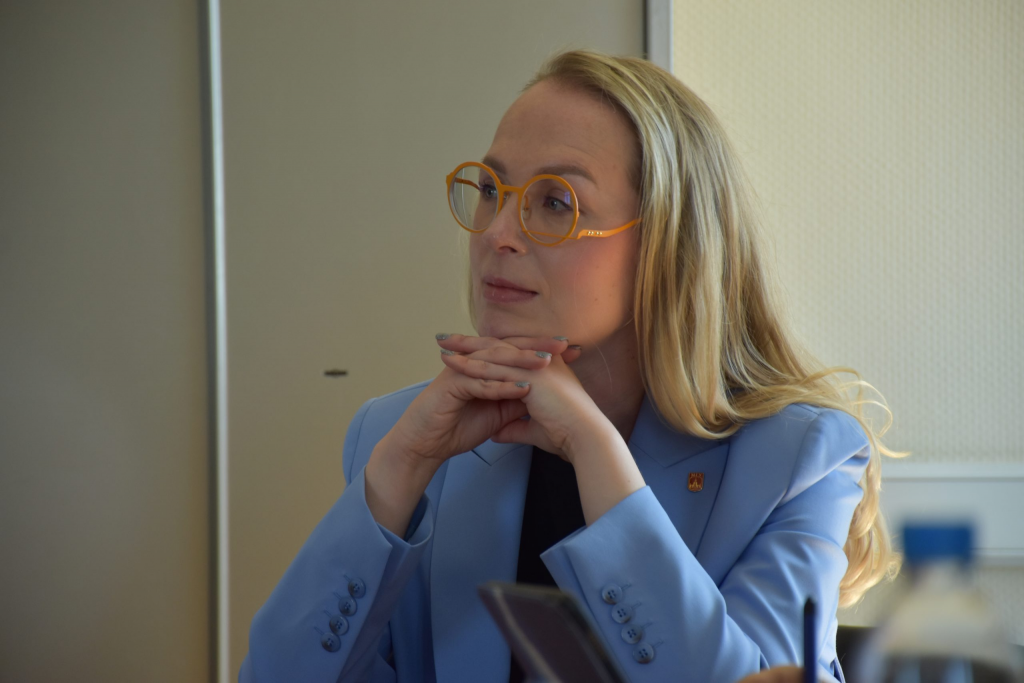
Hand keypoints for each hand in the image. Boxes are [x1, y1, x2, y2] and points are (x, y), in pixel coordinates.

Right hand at [383, 334, 573, 469]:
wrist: (426, 444)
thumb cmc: (457, 427)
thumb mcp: (497, 413)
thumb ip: (515, 400)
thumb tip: (543, 394)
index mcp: (483, 366)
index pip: (516, 351)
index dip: (542, 348)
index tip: (570, 350)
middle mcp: (472, 363)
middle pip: (507, 349)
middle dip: (536, 346)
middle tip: (563, 345)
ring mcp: (460, 371)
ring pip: (495, 362)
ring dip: (521, 361)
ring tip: (546, 363)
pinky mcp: (451, 385)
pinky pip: (480, 384)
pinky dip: (501, 386)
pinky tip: (521, 388)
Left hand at [436, 333, 606, 462]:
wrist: (585, 439)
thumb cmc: (568, 436)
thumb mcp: (536, 429)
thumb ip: (515, 428)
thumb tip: (497, 433)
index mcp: (546, 369)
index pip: (512, 354)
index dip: (488, 351)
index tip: (467, 349)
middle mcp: (540, 361)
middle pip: (500, 347)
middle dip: (472, 342)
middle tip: (448, 337)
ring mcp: (535, 366)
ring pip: (494, 353)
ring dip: (465, 348)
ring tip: (441, 344)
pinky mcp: (528, 375)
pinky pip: (493, 368)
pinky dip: (470, 364)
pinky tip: (451, 363)